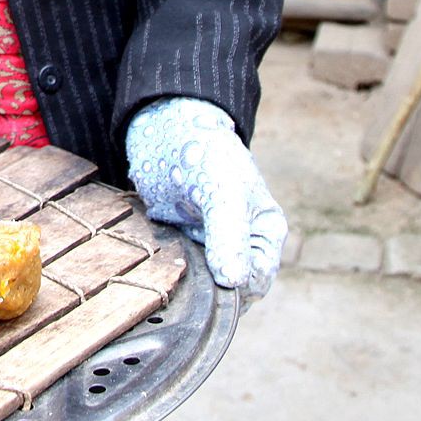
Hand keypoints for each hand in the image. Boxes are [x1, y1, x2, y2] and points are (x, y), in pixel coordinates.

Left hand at [125, 98, 288, 309]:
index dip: (234, 288)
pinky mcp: (179, 245)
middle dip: (206, 287)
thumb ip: (230, 235)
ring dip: (184, 280)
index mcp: (264, 235)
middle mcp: (240, 247)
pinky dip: (166, 270)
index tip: (209, 277)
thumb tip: (234, 281)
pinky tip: (156, 256)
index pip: (254, 283)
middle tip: (183, 267)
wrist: (166, 129)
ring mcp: (208, 249)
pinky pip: (175, 272)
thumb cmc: (207, 152)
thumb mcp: (224, 192)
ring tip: (169, 257)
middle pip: (227, 291)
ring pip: (199, 286)